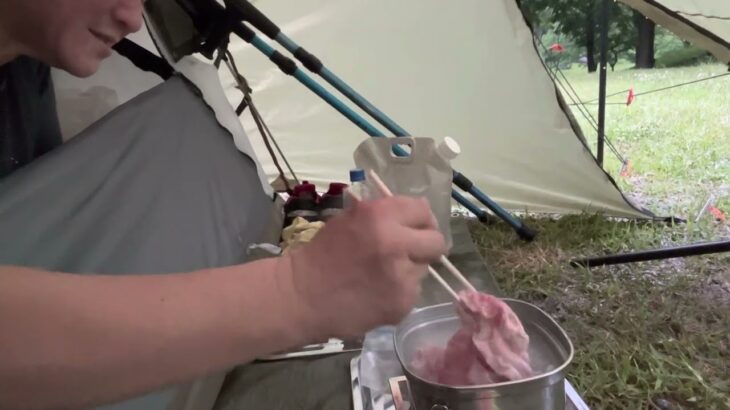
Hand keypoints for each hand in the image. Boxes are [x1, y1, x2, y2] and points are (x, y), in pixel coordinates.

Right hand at [283, 196, 445, 339]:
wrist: (302, 296)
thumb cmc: (323, 254)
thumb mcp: (350, 219)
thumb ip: (385, 214)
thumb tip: (416, 215)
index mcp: (380, 216)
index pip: (423, 210)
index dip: (420, 220)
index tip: (414, 228)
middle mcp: (396, 243)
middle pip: (436, 242)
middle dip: (426, 246)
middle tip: (409, 253)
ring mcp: (402, 277)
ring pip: (424, 269)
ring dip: (410, 270)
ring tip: (382, 276)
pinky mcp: (402, 303)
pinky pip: (412, 292)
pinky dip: (399, 292)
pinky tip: (377, 294)